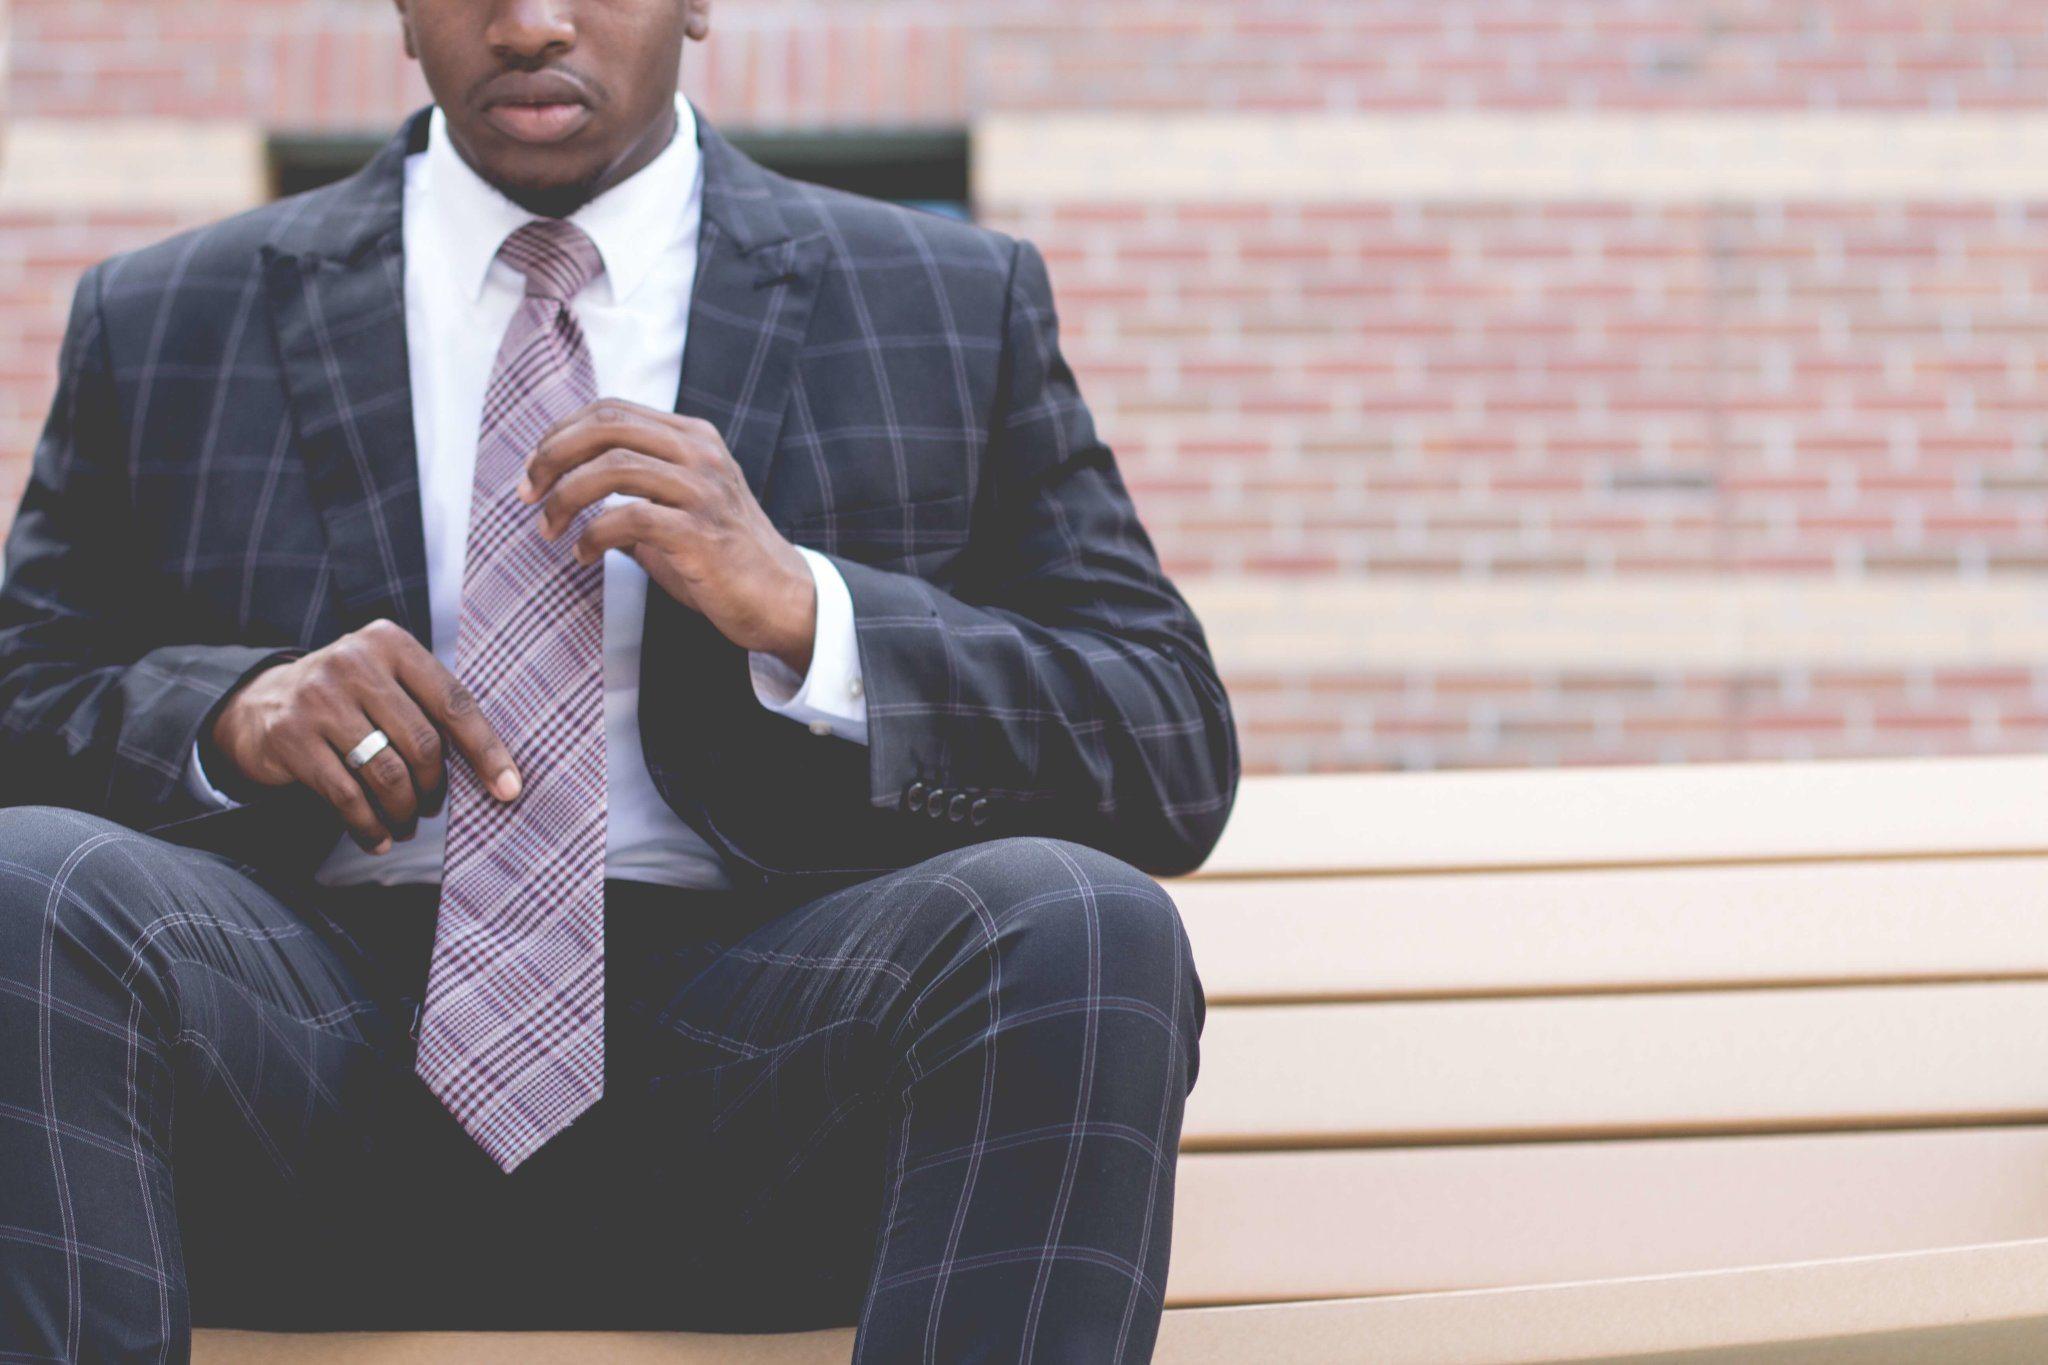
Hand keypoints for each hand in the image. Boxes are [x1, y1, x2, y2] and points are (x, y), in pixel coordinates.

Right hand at [207, 620, 520, 853]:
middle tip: (432, 808)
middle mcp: (353, 662)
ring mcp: (318, 698)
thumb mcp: (389, 682)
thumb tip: (497, 771)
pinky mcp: (291, 736)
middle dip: (434, 788)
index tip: (510, 789)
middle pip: (421, 744)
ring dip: (404, 811)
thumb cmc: (351, 699)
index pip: (454, 702)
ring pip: (386, 774)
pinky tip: (376, 838)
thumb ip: (431, 708)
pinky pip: (346, 796)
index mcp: (391, 643)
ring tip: (407, 824)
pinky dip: (367, 826)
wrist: (260, 703)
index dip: (486, 751)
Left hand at [519, 399, 816, 672]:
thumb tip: (562, 482)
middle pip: (607, 427)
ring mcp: (704, 491)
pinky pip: (629, 518)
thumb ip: (633, 486)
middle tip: (527, 493)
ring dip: (565, 499)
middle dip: (553, 456)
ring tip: (549, 529)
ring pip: (612, 467)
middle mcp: (701, 454)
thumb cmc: (721, 557)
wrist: (781, 598)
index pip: (611, 410)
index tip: (535, 469)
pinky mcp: (702, 533)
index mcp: (693, 438)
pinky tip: (583, 555)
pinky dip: (594, 535)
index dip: (561, 433)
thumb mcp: (677, 506)